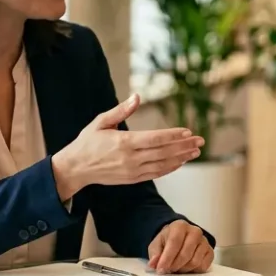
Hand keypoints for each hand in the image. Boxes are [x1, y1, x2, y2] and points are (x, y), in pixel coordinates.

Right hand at [52, 93, 203, 198]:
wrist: (75, 168)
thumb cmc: (87, 142)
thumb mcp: (101, 122)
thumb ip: (121, 110)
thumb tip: (137, 96)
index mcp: (123, 142)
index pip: (155, 139)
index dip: (173, 135)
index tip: (188, 132)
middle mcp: (130, 158)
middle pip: (163, 152)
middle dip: (184, 146)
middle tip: (200, 141)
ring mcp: (132, 170)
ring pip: (162, 164)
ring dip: (181, 158)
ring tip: (195, 151)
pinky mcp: (132, 179)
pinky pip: (155, 173)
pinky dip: (170, 168)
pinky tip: (180, 162)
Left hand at [148, 220, 212, 274]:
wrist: (179, 238)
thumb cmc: (167, 241)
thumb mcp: (156, 245)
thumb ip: (155, 254)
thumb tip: (154, 264)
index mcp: (180, 226)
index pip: (174, 242)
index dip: (167, 258)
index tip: (160, 269)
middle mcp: (195, 231)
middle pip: (185, 254)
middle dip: (175, 265)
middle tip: (168, 270)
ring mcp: (204, 242)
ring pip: (195, 262)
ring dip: (184, 269)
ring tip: (177, 267)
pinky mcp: (210, 252)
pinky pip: (203, 266)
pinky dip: (193, 270)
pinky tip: (187, 267)